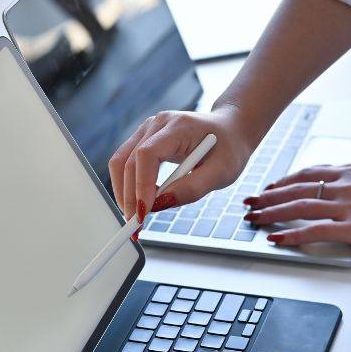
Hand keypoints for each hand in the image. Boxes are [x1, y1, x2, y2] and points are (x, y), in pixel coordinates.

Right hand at [108, 105, 256, 220]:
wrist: (230, 130)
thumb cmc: (229, 148)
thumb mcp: (221, 173)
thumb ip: (193, 188)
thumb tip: (160, 204)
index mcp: (179, 126)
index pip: (147, 154)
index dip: (141, 185)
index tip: (143, 213)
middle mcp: (158, 124)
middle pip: (128, 161)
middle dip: (129, 197)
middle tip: (135, 227)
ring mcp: (148, 130)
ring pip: (120, 162)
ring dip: (124, 192)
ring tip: (136, 218)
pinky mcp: (144, 140)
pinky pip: (126, 163)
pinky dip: (129, 186)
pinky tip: (142, 202)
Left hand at [244, 165, 350, 253]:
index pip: (309, 173)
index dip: (285, 181)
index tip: (271, 188)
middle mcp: (345, 185)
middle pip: (297, 188)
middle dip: (269, 196)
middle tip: (251, 203)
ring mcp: (347, 206)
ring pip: (299, 206)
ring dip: (272, 212)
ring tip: (254, 219)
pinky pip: (314, 230)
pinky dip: (291, 233)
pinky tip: (276, 238)